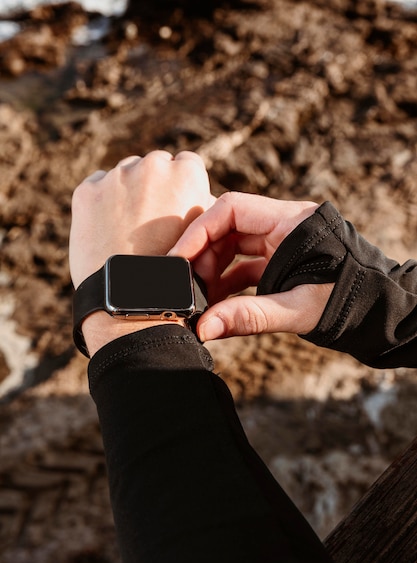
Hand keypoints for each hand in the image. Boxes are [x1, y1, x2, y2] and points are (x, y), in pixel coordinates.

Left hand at [69, 150, 214, 355]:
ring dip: (128, 192)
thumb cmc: (179, 276)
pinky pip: (97, 186)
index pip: (188, 163)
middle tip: (152, 222)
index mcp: (187, 174)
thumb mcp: (209, 238)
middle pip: (155, 165)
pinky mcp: (87, 191)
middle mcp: (152, 166)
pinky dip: (102, 203)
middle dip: (154, 186)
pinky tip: (109, 229)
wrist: (134, 301)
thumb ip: (205, 208)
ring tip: (129, 230)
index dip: (183, 186)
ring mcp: (116, 177)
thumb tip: (202, 196)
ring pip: (125, 175)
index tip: (177, 207)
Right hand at [170, 192, 333, 340]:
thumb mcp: (297, 310)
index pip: (232, 209)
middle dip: (205, 256)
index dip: (199, 231)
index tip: (178, 259)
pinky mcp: (285, 260)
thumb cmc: (347, 304)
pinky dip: (230, 282)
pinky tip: (218, 303)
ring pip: (236, 246)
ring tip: (201, 299)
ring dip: (215, 270)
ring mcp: (285, 242)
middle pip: (229, 227)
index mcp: (292, 222)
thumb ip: (248, 317)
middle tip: (188, 286)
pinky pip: (248, 263)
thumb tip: (204, 328)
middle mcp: (286, 225)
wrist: (380, 314)